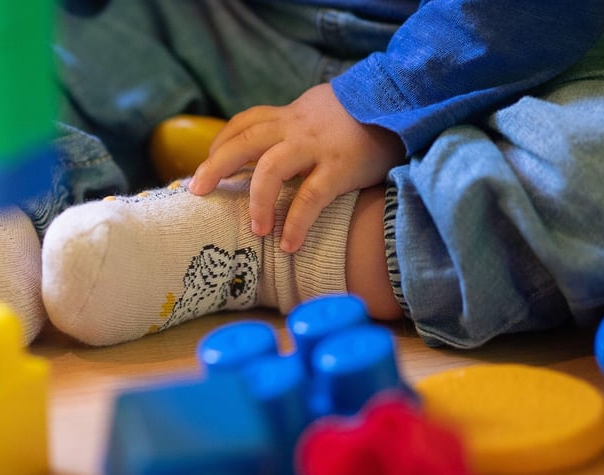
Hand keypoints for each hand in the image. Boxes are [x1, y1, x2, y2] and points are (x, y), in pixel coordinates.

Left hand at [188, 83, 404, 251]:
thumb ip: (298, 128)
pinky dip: (295, 223)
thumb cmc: (363, 117)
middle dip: (215, 166)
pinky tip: (288, 244)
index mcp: (290, 116)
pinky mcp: (340, 167)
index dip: (222, 143)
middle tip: (197, 191)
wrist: (407, 101)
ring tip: (255, 230)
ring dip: (256, 202)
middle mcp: (296, 128)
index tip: (209, 165)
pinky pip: (309, 198)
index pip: (244, 123)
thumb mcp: (322, 113)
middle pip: (242, 142)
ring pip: (269, 169)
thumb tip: (276, 154)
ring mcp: (316, 147)